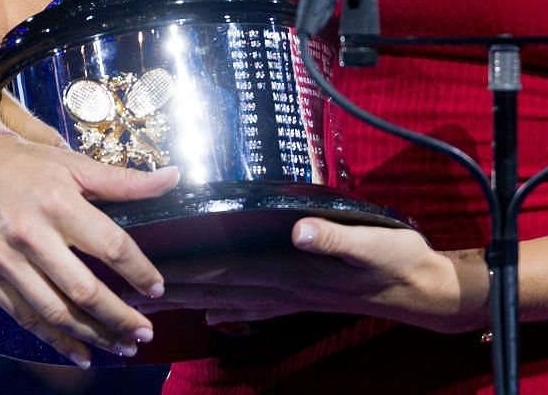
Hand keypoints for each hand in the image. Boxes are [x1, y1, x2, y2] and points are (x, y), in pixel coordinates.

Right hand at [0, 132, 179, 366]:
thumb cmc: (29, 164)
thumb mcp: (76, 163)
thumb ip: (125, 181)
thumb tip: (174, 178)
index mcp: (59, 203)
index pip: (110, 245)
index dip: (138, 270)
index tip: (157, 289)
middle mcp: (31, 235)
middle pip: (83, 288)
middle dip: (119, 316)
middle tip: (145, 332)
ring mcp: (6, 260)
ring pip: (55, 311)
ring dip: (93, 335)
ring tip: (122, 347)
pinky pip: (26, 318)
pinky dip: (55, 342)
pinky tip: (81, 354)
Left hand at [157, 220, 488, 334]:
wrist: (421, 289)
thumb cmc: (397, 261)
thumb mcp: (371, 243)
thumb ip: (334, 236)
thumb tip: (299, 230)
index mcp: (291, 271)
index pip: (224, 270)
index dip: (185, 269)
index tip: (146, 268)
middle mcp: (283, 287)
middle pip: (214, 288)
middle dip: (170, 288)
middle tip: (126, 288)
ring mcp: (291, 296)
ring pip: (227, 298)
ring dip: (189, 300)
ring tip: (152, 303)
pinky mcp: (302, 298)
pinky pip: (254, 307)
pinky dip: (227, 311)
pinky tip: (212, 315)